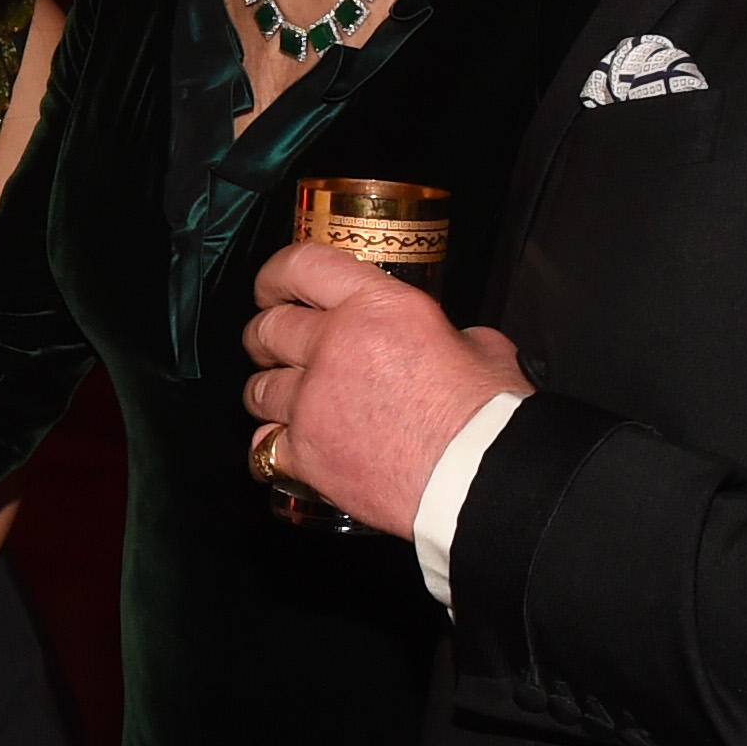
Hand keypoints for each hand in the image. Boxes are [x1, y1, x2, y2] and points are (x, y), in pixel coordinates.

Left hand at [240, 241, 530, 536]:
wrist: (480, 479)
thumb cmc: (488, 416)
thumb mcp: (480, 345)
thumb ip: (446, 332)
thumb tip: (445, 339)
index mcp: (377, 307)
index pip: (302, 266)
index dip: (276, 274)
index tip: (271, 287)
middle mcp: (335, 345)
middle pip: (267, 328)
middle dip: (266, 337)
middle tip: (275, 347)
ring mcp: (314, 402)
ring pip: (258, 389)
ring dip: (270, 393)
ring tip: (286, 401)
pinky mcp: (307, 453)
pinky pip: (263, 445)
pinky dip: (272, 447)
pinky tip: (288, 449)